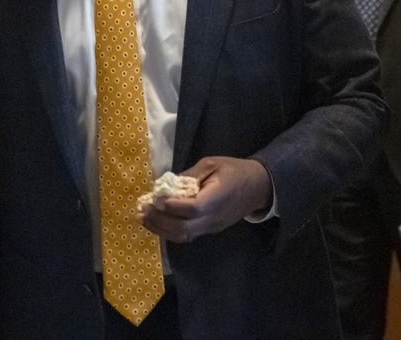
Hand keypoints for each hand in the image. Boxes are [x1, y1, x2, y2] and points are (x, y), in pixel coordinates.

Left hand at [138, 156, 271, 243]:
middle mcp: (214, 218)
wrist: (258, 187)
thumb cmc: (234, 170)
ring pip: (184, 236)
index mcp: (217, 199)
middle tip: (143, 210)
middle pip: (184, 228)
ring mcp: (212, 227)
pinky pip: (188, 236)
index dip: (172, 206)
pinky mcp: (210, 230)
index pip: (192, 208)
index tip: (154, 199)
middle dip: (160, 220)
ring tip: (144, 218)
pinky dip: (170, 232)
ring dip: (161, 229)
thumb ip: (190, 175)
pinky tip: (158, 223)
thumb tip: (168, 185)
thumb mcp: (212, 163)